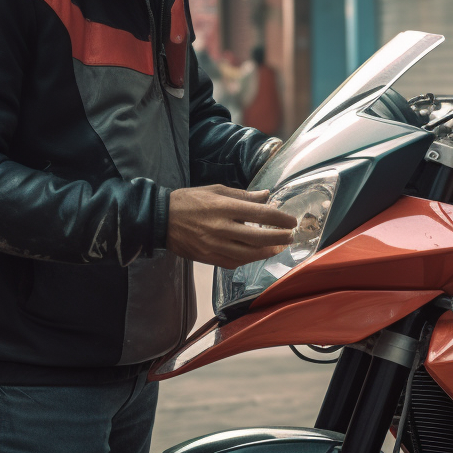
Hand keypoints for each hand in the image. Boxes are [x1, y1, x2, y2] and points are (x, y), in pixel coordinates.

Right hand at [166, 185, 296, 267]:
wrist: (162, 220)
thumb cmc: (190, 201)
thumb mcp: (216, 190)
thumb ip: (243, 195)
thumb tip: (266, 195)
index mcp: (223, 207)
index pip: (259, 213)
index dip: (279, 219)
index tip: (291, 221)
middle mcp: (221, 228)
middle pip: (258, 237)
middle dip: (279, 238)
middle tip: (290, 236)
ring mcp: (215, 246)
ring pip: (249, 254)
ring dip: (268, 251)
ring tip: (279, 247)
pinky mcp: (209, 259)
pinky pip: (235, 262)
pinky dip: (249, 259)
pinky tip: (258, 254)